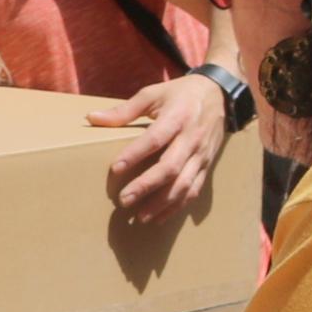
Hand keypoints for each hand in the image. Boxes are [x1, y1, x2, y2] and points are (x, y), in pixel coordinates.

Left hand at [89, 74, 228, 220]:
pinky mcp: (207, 166)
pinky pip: (194, 189)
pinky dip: (178, 206)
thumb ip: (124, 110)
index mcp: (177, 117)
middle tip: (124, 200)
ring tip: (140, 216)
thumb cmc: (181, 94)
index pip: (155, 138)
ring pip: (184, 184)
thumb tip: (91, 119)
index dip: (135, 154)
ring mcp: (201, 155)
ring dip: (162, 203)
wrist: (219, 95)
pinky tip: (159, 217)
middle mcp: (191, 138)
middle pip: (170, 167)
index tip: (116, 169)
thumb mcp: (153, 94)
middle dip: (146, 186)